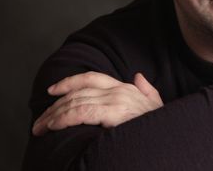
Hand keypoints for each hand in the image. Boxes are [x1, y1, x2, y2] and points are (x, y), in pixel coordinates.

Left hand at [32, 71, 162, 135]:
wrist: (172, 136)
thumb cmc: (163, 126)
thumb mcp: (156, 105)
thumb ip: (147, 90)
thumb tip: (138, 76)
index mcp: (126, 88)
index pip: (92, 77)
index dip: (69, 82)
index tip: (52, 90)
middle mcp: (119, 90)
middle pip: (78, 91)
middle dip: (55, 106)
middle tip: (40, 121)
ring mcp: (117, 100)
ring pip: (76, 102)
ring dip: (54, 115)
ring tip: (41, 127)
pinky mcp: (115, 113)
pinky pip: (82, 112)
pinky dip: (64, 118)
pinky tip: (54, 125)